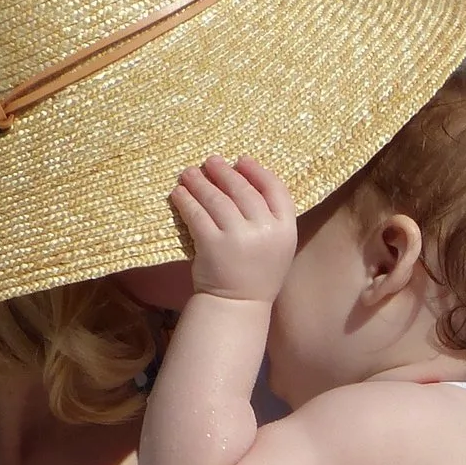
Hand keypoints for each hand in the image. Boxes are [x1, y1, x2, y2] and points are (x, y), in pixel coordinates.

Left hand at [171, 156, 296, 303]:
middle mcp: (265, 230)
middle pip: (243, 190)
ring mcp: (238, 237)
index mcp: (286, 229)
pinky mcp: (212, 244)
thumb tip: (243, 176)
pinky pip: (197, 214)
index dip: (257, 171)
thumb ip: (268, 215)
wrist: (239, 304)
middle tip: (210, 161)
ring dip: (201, 182)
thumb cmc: (257, 271)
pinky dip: (186, 201)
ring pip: (217, 199)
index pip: (275, 189)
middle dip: (224, 172)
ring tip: (190, 173)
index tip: (241, 160)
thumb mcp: (277, 243)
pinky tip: (179, 193)